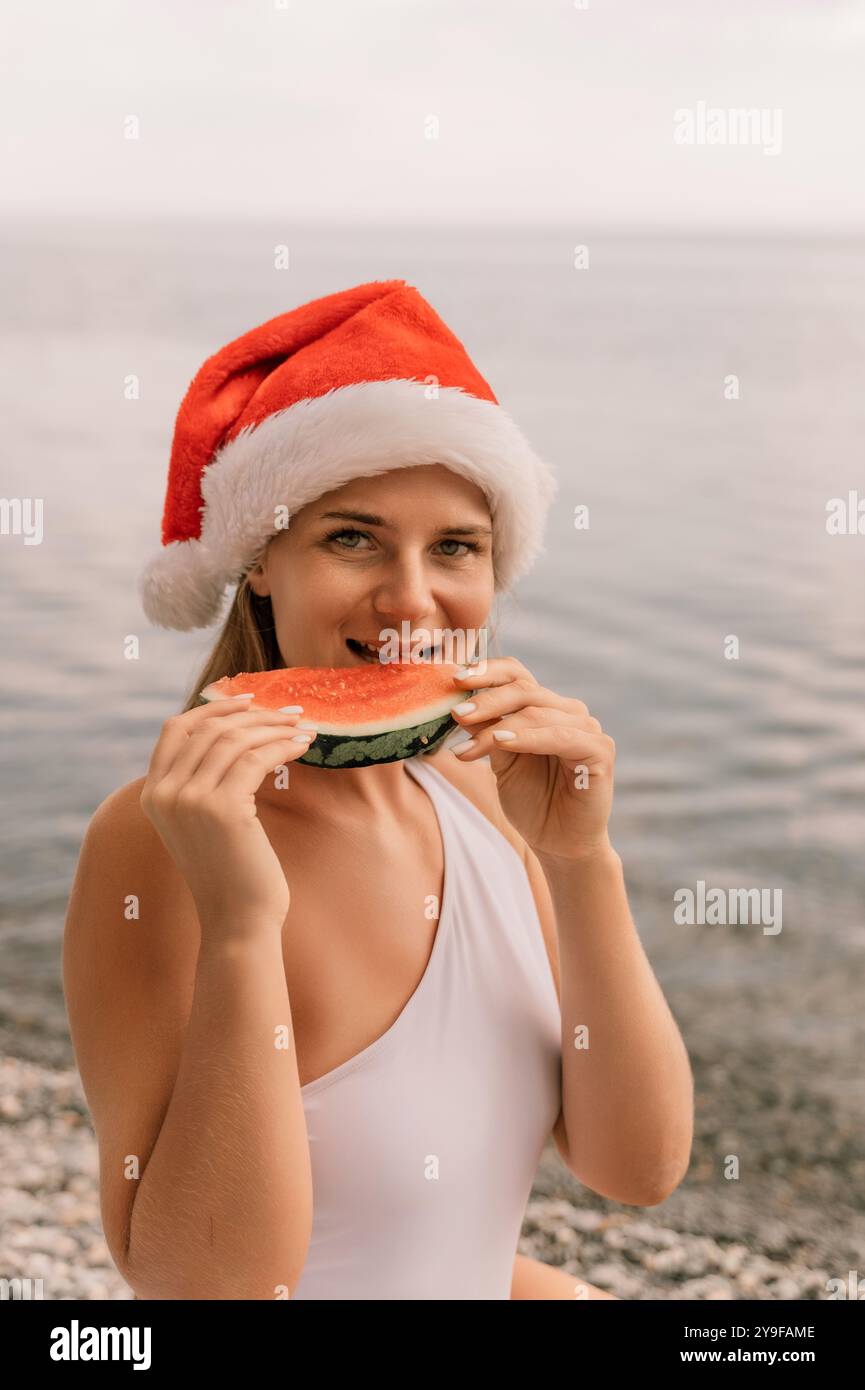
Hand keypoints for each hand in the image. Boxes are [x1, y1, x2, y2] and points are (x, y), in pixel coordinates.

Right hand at [140, 698, 315, 936]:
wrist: (239, 920)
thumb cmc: (232, 871)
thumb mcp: (205, 820)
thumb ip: (204, 780)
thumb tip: (236, 730)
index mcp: (153, 794)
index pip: (177, 728)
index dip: (214, 707)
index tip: (250, 699)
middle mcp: (164, 793)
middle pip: (209, 727)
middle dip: (254, 713)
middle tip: (291, 711)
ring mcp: (189, 800)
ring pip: (235, 739)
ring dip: (275, 727)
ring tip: (304, 728)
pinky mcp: (222, 808)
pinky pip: (256, 758)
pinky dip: (283, 745)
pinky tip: (304, 745)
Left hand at [450, 657, 615, 861]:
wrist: (560, 842)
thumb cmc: (532, 800)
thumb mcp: (501, 759)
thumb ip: (486, 729)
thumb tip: (457, 703)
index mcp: (546, 707)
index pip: (517, 675)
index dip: (486, 672)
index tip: (454, 680)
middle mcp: (569, 711)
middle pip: (524, 690)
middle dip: (486, 700)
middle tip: (456, 714)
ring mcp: (588, 728)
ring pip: (536, 713)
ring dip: (496, 727)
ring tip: (468, 747)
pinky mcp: (600, 750)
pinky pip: (559, 736)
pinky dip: (527, 737)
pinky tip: (500, 742)